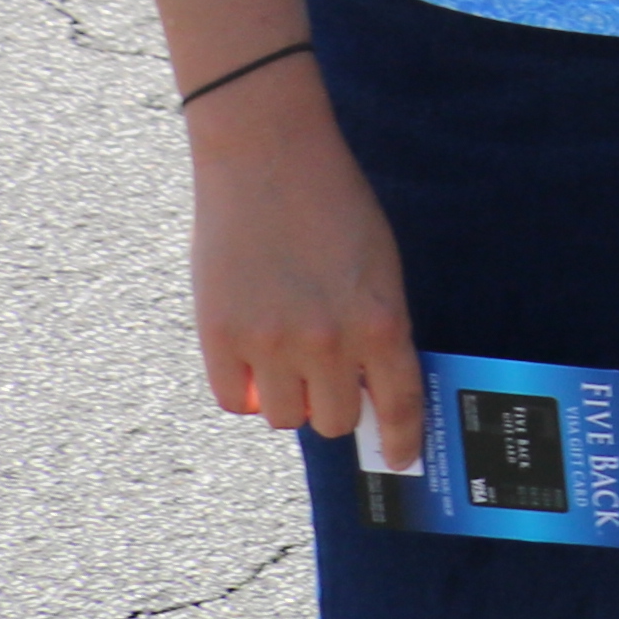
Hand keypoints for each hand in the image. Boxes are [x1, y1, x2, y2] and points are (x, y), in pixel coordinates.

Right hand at [187, 70, 419, 441]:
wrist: (269, 159)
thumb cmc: (334, 205)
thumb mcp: (379, 265)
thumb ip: (376, 327)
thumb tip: (370, 387)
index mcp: (382, 320)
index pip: (397, 403)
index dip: (398, 438)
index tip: (397, 458)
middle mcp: (330, 341)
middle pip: (334, 419)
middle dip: (336, 405)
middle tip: (326, 378)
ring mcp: (272, 343)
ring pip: (284, 417)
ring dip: (288, 397)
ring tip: (285, 355)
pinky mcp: (220, 338)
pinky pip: (234, 400)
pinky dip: (244, 390)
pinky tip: (250, 358)